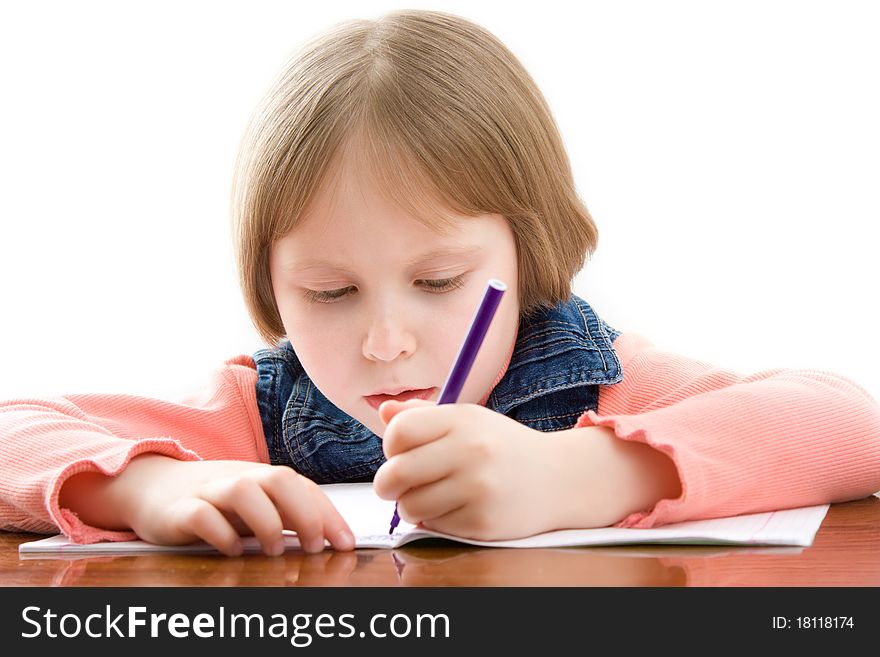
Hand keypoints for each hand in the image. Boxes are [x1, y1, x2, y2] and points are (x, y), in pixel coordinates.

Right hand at [114, 456, 354, 556]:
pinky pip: (201, 514)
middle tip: (315, 547)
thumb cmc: (214, 501)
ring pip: (242, 491)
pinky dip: (220, 532)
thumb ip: (286, 516)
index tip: (347, 544)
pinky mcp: (180, 510)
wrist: (153, 486)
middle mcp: (240, 478)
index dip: (329, 514)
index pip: (304, 488)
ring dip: (266, 521)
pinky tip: (232, 551)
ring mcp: (209, 491)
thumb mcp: (254, 505)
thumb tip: (329, 540)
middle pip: (279, 479)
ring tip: (275, 550)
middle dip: (305, 513)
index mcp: (262, 477)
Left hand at [372, 399, 562, 540]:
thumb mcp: (467, 420)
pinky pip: (434, 526)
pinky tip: (456, 508)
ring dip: (411, 506)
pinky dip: (436, 520)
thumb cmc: (501, 447)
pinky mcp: (482, 522)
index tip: (400, 452)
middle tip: (395, 485)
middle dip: (387, 484)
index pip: (398, 432)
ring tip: (430, 496)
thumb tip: (383, 412)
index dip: (390, 445)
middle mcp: (470, 451)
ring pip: (409, 506)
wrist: (557, 478)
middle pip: (395, 474)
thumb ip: (423, 415)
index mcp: (462, 419)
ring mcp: (478, 489)